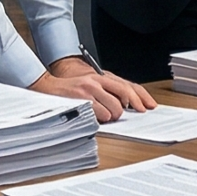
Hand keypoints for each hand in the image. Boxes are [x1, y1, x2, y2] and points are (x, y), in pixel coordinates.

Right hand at [33, 56, 153, 121]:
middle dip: (127, 109)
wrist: (47, 86)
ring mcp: (90, 89)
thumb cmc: (69, 89)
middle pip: (125, 95)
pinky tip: (94, 116)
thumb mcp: (90, 84)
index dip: (141, 97)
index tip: (148, 106)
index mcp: (101, 76)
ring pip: (115, 108)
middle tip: (123, 115)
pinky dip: (100, 119)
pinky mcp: (82, 100)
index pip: (128, 85)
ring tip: (102, 115)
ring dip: (111, 116)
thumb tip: (125, 105)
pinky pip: (101, 114)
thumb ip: (106, 91)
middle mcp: (97, 80)